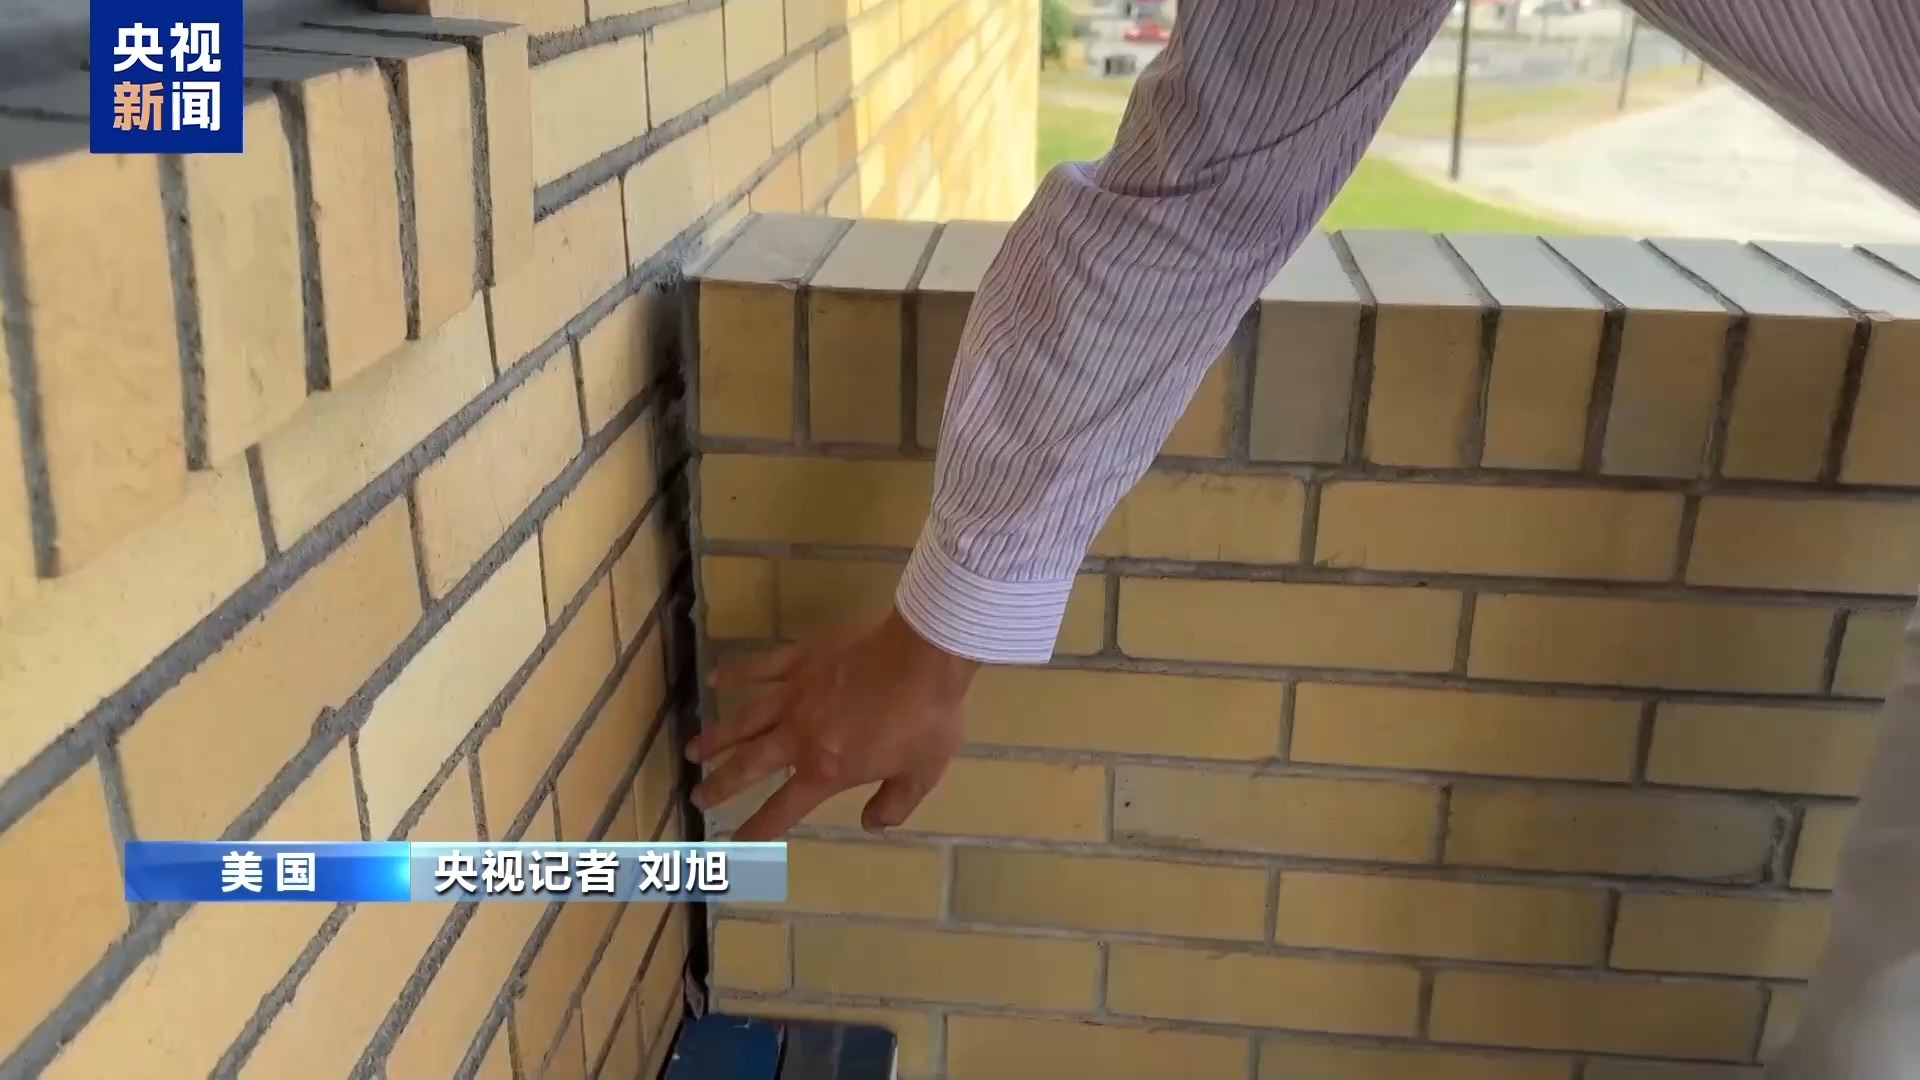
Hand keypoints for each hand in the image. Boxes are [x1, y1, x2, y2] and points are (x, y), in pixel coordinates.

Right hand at [686, 608, 977, 840]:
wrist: (924, 656)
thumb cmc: (926, 718)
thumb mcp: (920, 774)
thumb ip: (893, 803)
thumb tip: (872, 824)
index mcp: (826, 770)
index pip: (782, 809)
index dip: (755, 829)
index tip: (733, 843)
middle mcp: (798, 737)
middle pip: (748, 765)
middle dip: (720, 784)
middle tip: (698, 797)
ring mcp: (795, 695)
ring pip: (744, 721)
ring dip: (716, 738)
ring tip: (692, 750)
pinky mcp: (801, 660)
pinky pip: (761, 668)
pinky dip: (736, 673)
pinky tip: (715, 678)